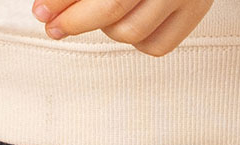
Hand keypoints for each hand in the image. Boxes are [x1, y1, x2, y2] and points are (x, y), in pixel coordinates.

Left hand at [32, 0, 214, 55]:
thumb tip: (50, 8)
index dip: (63, 2)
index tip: (42, 11)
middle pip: (113, 11)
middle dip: (76, 21)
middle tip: (54, 25)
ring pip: (131, 34)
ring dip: (106, 29)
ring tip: (98, 14)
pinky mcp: (197, 10)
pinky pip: (156, 46)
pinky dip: (135, 40)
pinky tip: (125, 22)